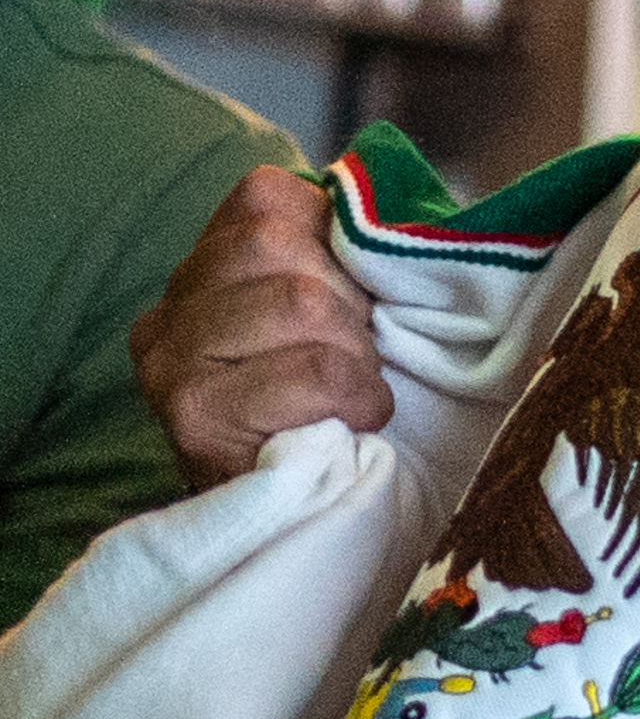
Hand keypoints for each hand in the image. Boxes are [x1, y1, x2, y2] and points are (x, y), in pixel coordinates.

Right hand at [130, 167, 388, 484]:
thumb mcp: (344, 315)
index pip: (268, 195)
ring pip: (299, 300)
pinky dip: (356, 396)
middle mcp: (169, 309)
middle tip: (354, 358)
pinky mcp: (193, 416)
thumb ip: (345, 254)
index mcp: (205, 269)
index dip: (336, 242)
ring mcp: (170, 362)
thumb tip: (392, 210)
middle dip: (347, 302)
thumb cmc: (343, 411)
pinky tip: (349, 423)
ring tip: (349, 393)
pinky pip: (312, 371)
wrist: (311, 522)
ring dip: (354, 353)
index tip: (354, 299)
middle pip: (277, 241)